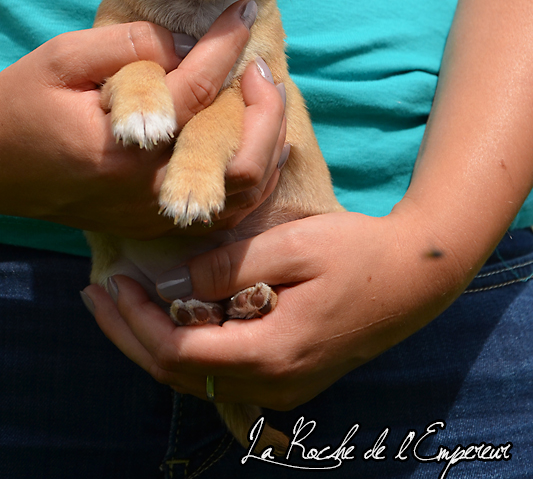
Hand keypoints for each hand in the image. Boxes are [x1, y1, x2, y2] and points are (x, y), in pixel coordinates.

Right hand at [0, 0, 285, 237]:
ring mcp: (155, 213)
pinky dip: (254, 174)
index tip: (246, 9)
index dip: (228, 42)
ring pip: (245, 190)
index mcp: (123, 143)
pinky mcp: (155, 224)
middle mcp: (147, 187)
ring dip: (269, 140)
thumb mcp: (63, 59)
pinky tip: (257, 140)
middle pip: (241, 155)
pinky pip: (227, 210)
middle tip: (263, 65)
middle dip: (268, 103)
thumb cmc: (21, 106)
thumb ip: (127, 45)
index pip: (199, 87)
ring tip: (266, 97)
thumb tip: (187, 42)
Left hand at [83, 206, 469, 408]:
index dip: (138, 321)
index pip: (181, 352)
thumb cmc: (356, 252)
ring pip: (196, 378)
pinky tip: (169, 313)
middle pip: (180, 375)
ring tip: (118, 304)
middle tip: (96, 295)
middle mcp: (272, 384)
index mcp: (272, 354)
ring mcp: (281, 386)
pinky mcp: (287, 376)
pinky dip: (183, 344)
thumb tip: (176, 281)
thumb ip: (230, 266)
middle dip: (130, 335)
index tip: (113, 281)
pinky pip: (219, 370)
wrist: (413, 278)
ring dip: (151, 341)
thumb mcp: (293, 246)